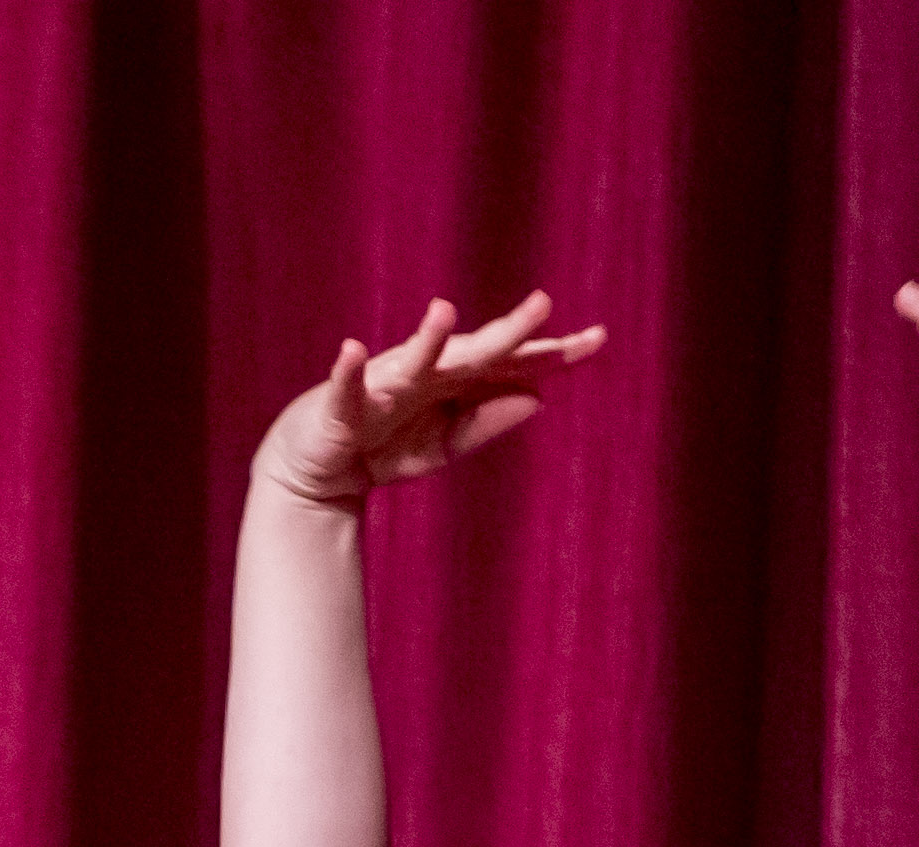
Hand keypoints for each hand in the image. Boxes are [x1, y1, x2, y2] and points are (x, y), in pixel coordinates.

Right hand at [253, 291, 605, 513]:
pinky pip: (347, 386)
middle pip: (474, 351)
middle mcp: (425, 373)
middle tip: (543, 304)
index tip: (598, 339)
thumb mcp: (443, 446)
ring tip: (443, 311)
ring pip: (412, 359)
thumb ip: (487, 423)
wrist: (320, 470)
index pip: (509, 363)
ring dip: (427, 338)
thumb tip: (539, 398)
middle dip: (504, 331)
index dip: (550, 353)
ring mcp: (384, 386)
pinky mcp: (342, 406)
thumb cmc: (382, 449)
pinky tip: (351, 350)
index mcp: (454, 382)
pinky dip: (348, 369)